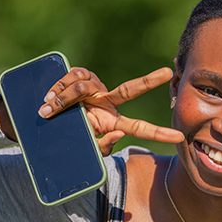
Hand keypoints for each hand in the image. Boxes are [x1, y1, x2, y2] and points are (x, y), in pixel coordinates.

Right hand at [38, 67, 183, 154]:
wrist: (41, 122)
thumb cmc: (68, 137)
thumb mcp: (86, 148)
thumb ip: (103, 146)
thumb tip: (118, 134)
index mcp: (112, 122)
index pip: (139, 128)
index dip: (158, 134)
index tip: (179, 138)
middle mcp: (108, 102)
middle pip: (130, 90)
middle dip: (149, 81)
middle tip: (168, 73)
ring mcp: (96, 88)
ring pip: (83, 87)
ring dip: (63, 99)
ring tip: (48, 110)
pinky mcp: (81, 76)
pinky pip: (72, 77)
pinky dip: (58, 88)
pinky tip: (48, 98)